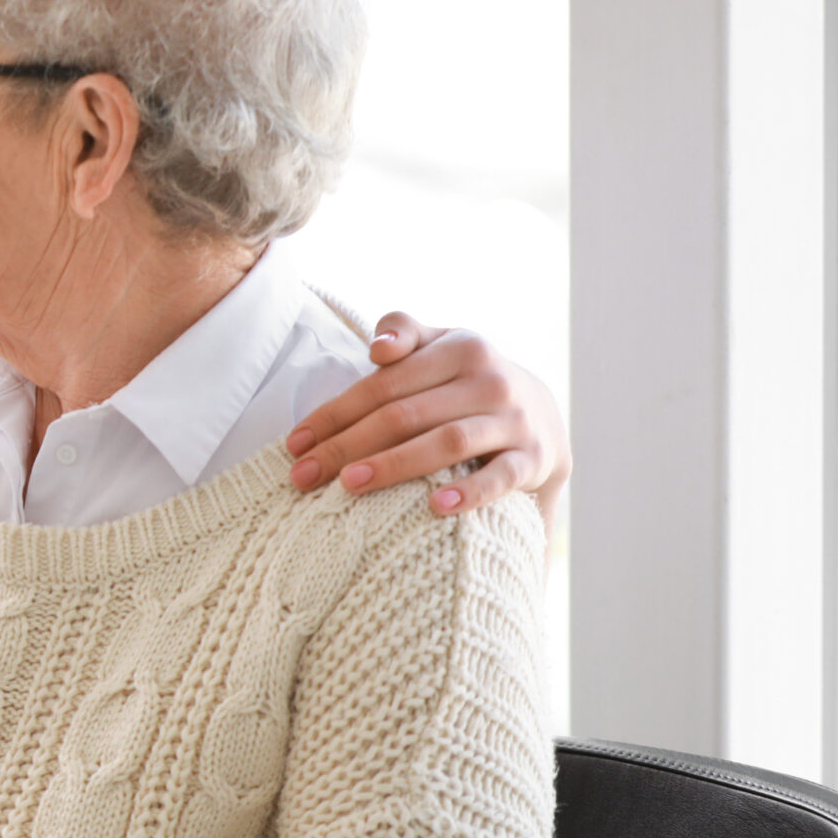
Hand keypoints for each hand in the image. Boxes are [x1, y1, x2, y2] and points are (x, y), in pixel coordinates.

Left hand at [286, 316, 569, 532]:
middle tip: (304, 476)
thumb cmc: (466, 379)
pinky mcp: (534, 458)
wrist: (542, 413)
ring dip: (394, 464)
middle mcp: (489, 381)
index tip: (294, 445)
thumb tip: (377, 349)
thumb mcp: (440, 344)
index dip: (334, 414)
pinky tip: (435, 506)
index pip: (382, 385)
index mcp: (459, 348)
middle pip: (404, 415)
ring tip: (349, 484)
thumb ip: (403, 332)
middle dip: (347, 445)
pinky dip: (470, 492)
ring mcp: (513, 420)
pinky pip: (500, 477)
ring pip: (446, 442)